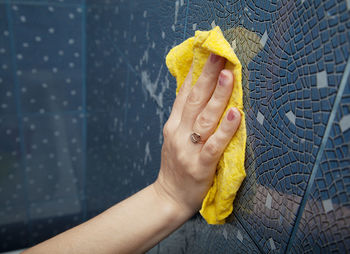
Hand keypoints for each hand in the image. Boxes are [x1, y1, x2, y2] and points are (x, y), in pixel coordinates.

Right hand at [154, 53, 241, 215]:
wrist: (169, 197)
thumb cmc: (176, 166)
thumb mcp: (175, 137)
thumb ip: (184, 116)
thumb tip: (196, 91)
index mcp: (173, 125)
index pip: (185, 94)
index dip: (197, 74)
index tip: (208, 54)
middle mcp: (179, 134)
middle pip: (194, 100)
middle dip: (208, 76)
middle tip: (220, 56)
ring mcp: (189, 150)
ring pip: (205, 118)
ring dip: (218, 96)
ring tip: (229, 76)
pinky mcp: (200, 166)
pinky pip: (214, 145)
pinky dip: (225, 129)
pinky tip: (236, 115)